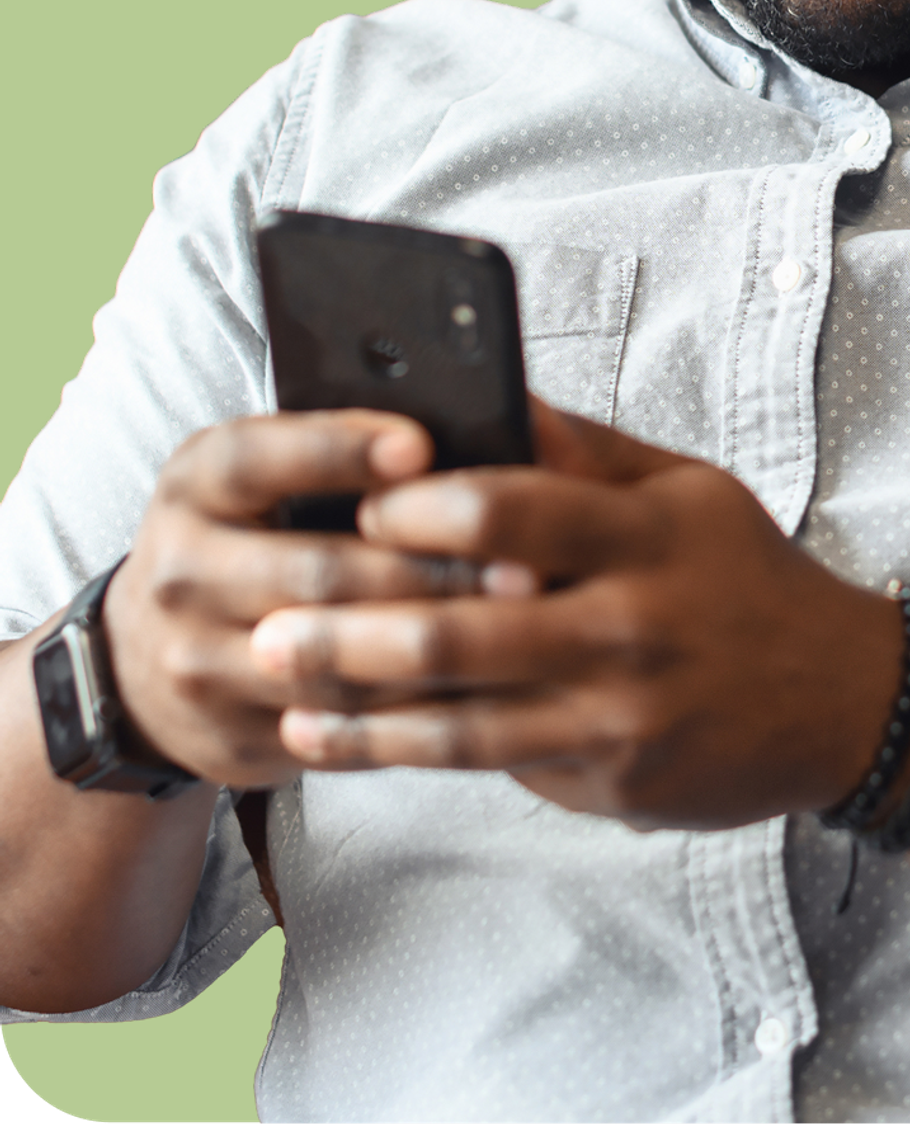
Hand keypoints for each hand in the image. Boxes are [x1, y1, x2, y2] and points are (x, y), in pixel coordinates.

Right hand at [105, 411, 495, 787]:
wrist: (144, 658)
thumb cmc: (244, 536)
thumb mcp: (261, 473)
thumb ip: (337, 447)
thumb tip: (460, 419)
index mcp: (197, 484)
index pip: (260, 458)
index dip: (339, 451)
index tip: (420, 444)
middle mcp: (181, 570)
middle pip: (315, 571)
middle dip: (429, 567)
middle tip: (521, 562)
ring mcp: (194, 662)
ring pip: (331, 660)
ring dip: (433, 645)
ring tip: (516, 626)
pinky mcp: (228, 734)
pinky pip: (335, 724)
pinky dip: (412, 709)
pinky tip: (480, 686)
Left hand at [247, 399, 902, 828]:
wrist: (842, 700)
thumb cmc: (744, 575)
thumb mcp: (685, 491)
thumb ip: (583, 448)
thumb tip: (488, 390)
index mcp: (650, 534)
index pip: (519, 508)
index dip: (427, 504)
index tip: (360, 501)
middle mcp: (632, 627)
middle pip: (465, 629)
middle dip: (351, 626)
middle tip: (268, 616)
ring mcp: (620, 716)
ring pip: (459, 717)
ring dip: (354, 701)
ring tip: (275, 682)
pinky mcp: (610, 781)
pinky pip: (489, 763)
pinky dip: (401, 750)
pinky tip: (340, 737)